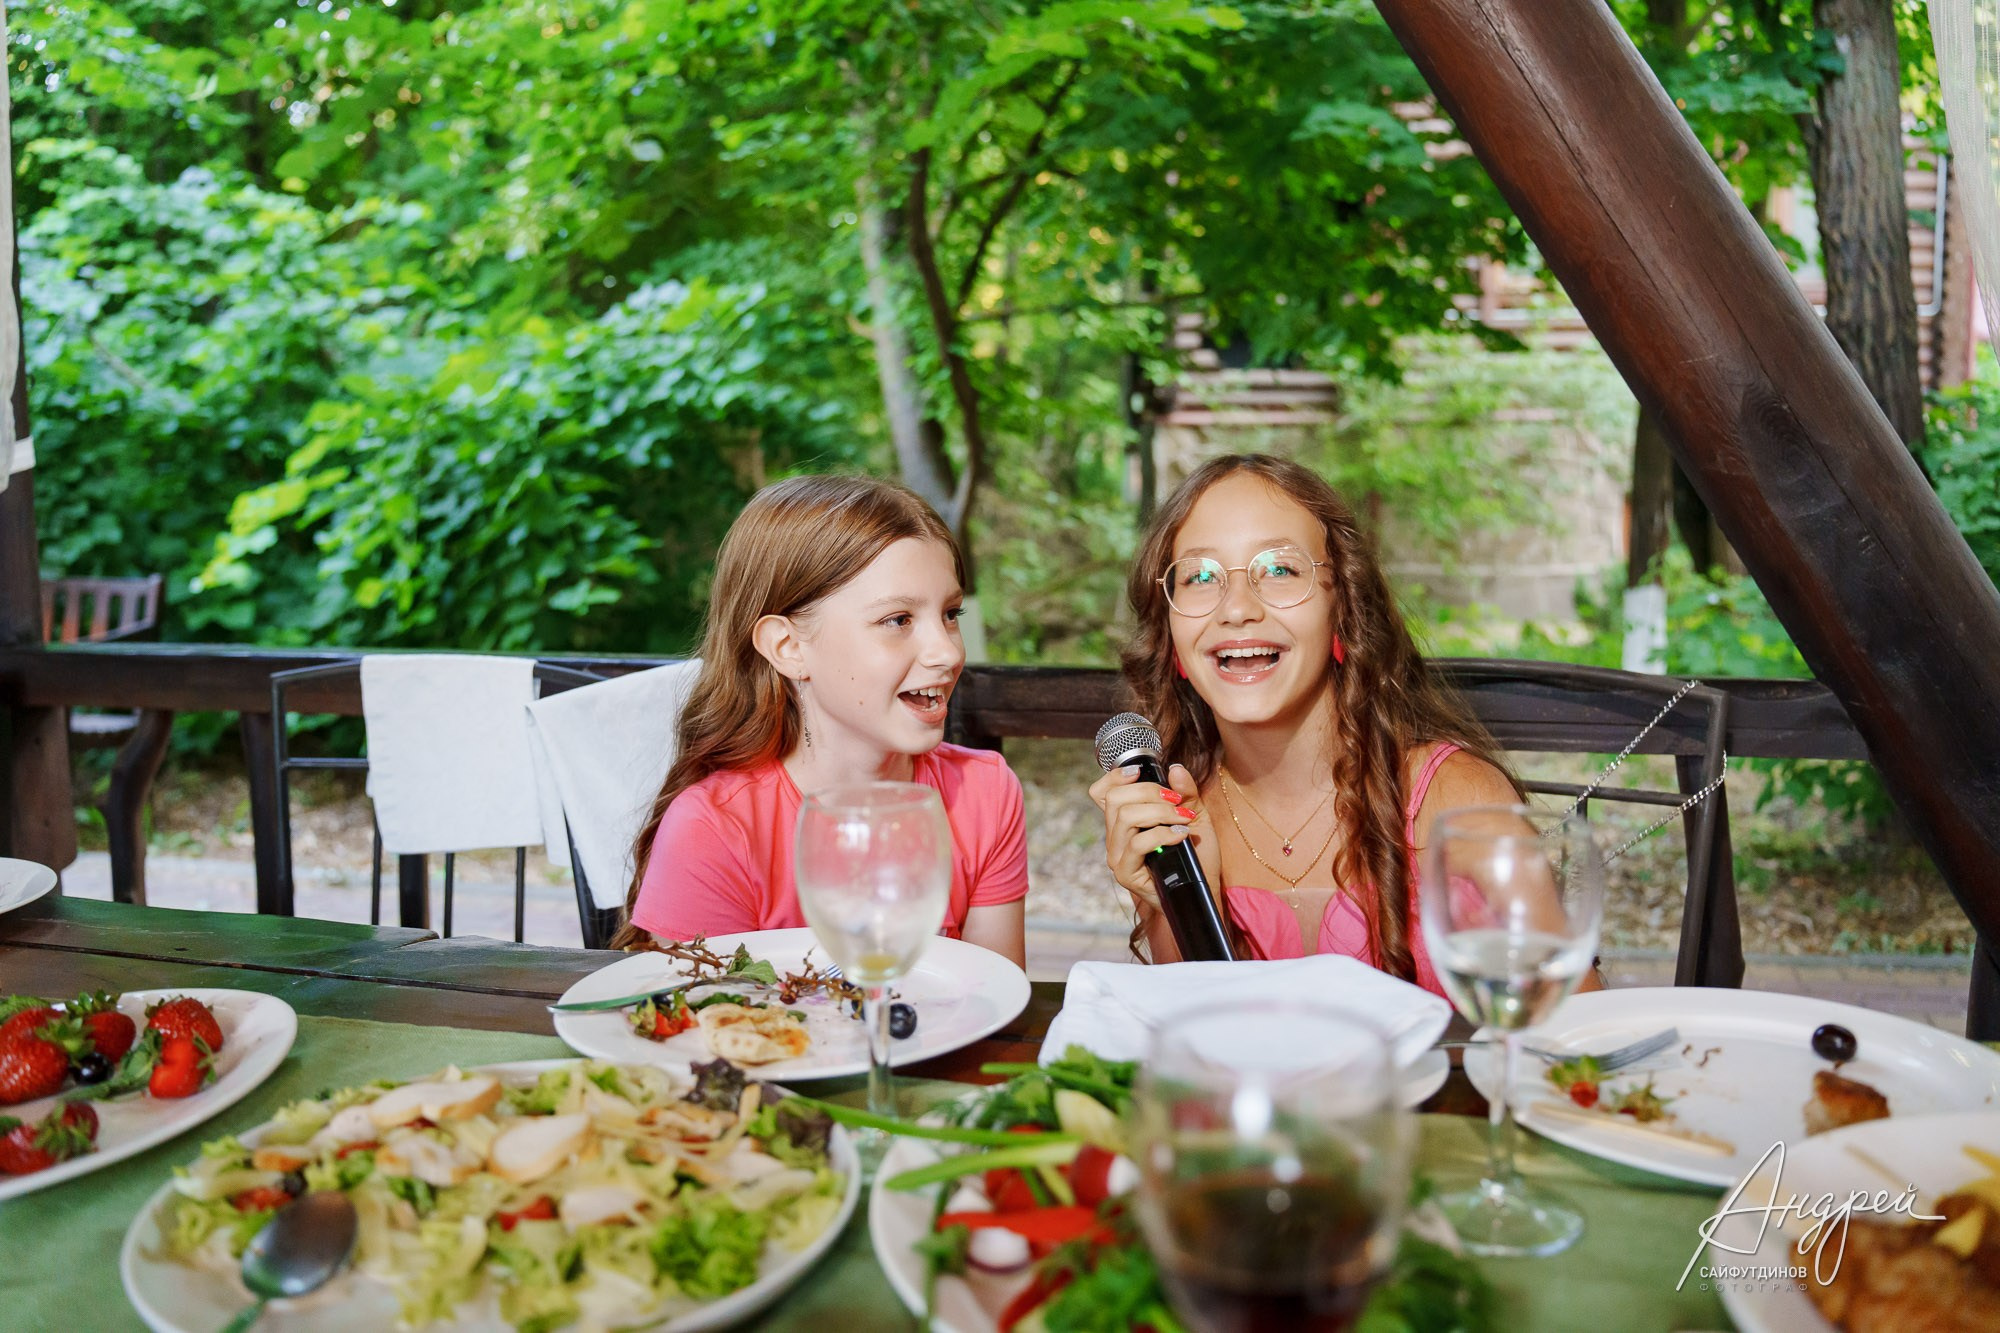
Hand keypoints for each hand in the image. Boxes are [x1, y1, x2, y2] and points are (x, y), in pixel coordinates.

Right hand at [1087, 762, 1203, 911]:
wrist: (1202, 891)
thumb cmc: (1197, 857)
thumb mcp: (1196, 817)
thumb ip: (1186, 793)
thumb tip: (1176, 769)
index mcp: (1124, 822)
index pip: (1101, 794)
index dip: (1114, 777)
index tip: (1139, 772)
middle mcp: (1115, 837)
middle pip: (1116, 799)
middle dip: (1150, 792)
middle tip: (1177, 801)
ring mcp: (1118, 856)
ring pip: (1126, 818)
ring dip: (1160, 812)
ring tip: (1183, 820)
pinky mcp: (1126, 873)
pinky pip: (1137, 844)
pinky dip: (1162, 834)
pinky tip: (1181, 836)